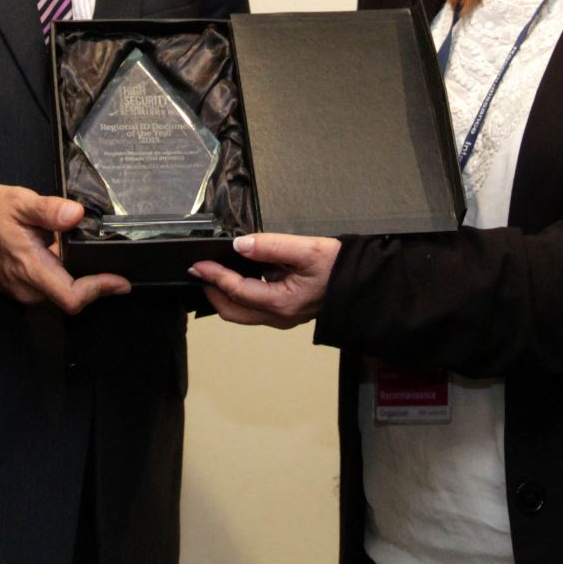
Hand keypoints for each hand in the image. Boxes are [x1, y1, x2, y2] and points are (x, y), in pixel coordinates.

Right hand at [0, 183, 130, 313]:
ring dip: (79, 279)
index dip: (100, 290)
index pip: (71, 296)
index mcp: (30, 267)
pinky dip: (64, 276)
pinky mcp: (19, 287)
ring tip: (92, 256)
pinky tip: (66, 255)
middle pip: (71, 297)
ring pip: (60, 293)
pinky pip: (49, 288)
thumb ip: (49, 210)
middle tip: (113, 262)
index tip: (120, 280)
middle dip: (95, 283)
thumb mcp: (20, 202)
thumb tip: (75, 214)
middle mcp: (27, 287)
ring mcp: (22, 290)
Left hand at [190, 233, 338, 328]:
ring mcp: (283, 317)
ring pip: (243, 312)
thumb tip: (241, 246)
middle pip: (233, 311)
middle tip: (200, 272)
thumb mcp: (307, 249)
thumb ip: (271, 246)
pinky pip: (256, 307)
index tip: (198, 264)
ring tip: (216, 272)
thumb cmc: (340, 267)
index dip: (215, 276)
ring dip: (226, 294)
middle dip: (212, 292)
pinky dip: (241, 294)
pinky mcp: (287, 312)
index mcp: (282, 303)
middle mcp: (280, 316)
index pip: (237, 291)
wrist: (364, 283)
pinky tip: (242, 275)